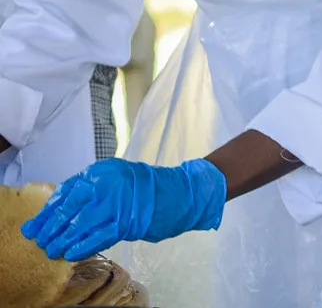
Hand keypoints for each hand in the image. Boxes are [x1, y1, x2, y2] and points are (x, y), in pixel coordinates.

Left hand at [24, 158, 226, 261]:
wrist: (182, 192)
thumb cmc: (147, 187)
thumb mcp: (116, 179)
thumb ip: (92, 190)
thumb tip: (60, 211)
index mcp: (101, 171)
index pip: (66, 192)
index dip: (48, 211)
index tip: (35, 226)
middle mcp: (106, 184)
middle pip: (69, 209)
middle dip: (52, 228)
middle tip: (41, 241)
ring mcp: (117, 203)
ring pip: (80, 225)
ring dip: (63, 241)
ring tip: (53, 251)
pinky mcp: (126, 222)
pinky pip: (98, 237)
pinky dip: (82, 247)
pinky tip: (72, 254)